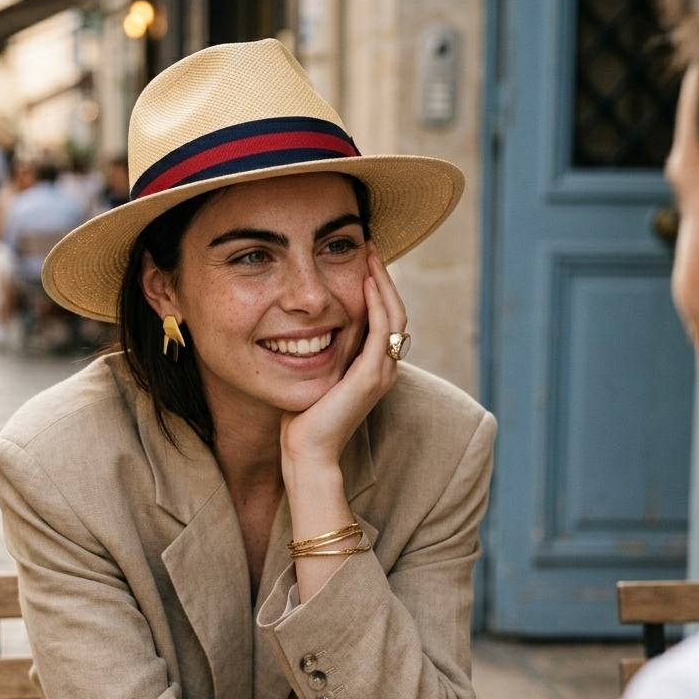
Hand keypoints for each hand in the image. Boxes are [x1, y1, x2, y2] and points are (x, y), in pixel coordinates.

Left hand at [280, 245, 405, 474]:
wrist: (308, 453)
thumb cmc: (303, 421)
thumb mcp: (315, 377)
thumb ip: (321, 354)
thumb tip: (303, 329)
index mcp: (374, 368)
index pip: (384, 318)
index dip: (376, 287)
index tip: (361, 259)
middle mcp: (384, 368)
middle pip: (395, 311)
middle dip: (383, 276)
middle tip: (370, 246)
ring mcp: (381, 372)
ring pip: (394, 315)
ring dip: (383, 282)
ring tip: (370, 254)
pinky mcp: (370, 376)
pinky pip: (381, 329)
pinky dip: (375, 302)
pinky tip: (365, 281)